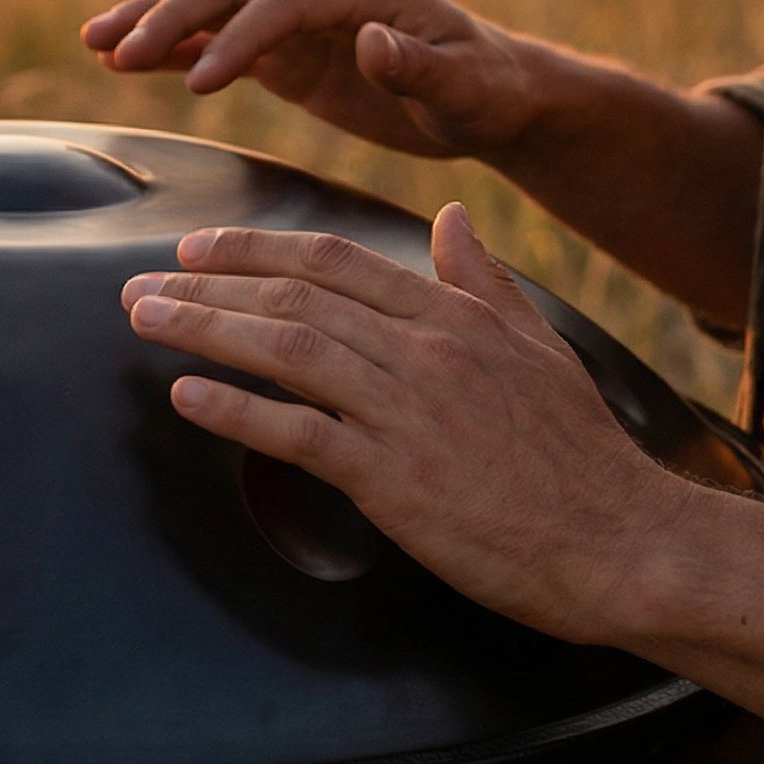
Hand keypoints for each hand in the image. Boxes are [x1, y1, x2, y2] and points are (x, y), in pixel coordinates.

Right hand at [81, 0, 541, 159]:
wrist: (491, 94)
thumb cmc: (486, 93)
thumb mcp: (467, 89)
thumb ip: (419, 66)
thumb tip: (371, 39)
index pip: (283, 1)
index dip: (238, 37)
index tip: (200, 86)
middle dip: (169, 13)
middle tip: (114, 51)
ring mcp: (296, 14)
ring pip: (211, 2)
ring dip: (152, 18)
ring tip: (92, 42)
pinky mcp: (283, 47)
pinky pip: (215, 37)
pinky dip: (171, 46)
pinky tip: (122, 60)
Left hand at [120, 206, 684, 645]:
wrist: (626, 545)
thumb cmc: (581, 455)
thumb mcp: (540, 347)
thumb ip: (482, 282)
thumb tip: (452, 218)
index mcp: (452, 316)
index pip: (331, 261)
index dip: (253, 249)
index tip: (195, 248)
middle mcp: (425, 351)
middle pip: (293, 298)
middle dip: (206, 285)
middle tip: (137, 285)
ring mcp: (409, 412)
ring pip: (286, 350)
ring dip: (203, 329)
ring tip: (144, 320)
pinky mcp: (397, 480)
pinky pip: (299, 434)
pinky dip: (236, 411)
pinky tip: (184, 396)